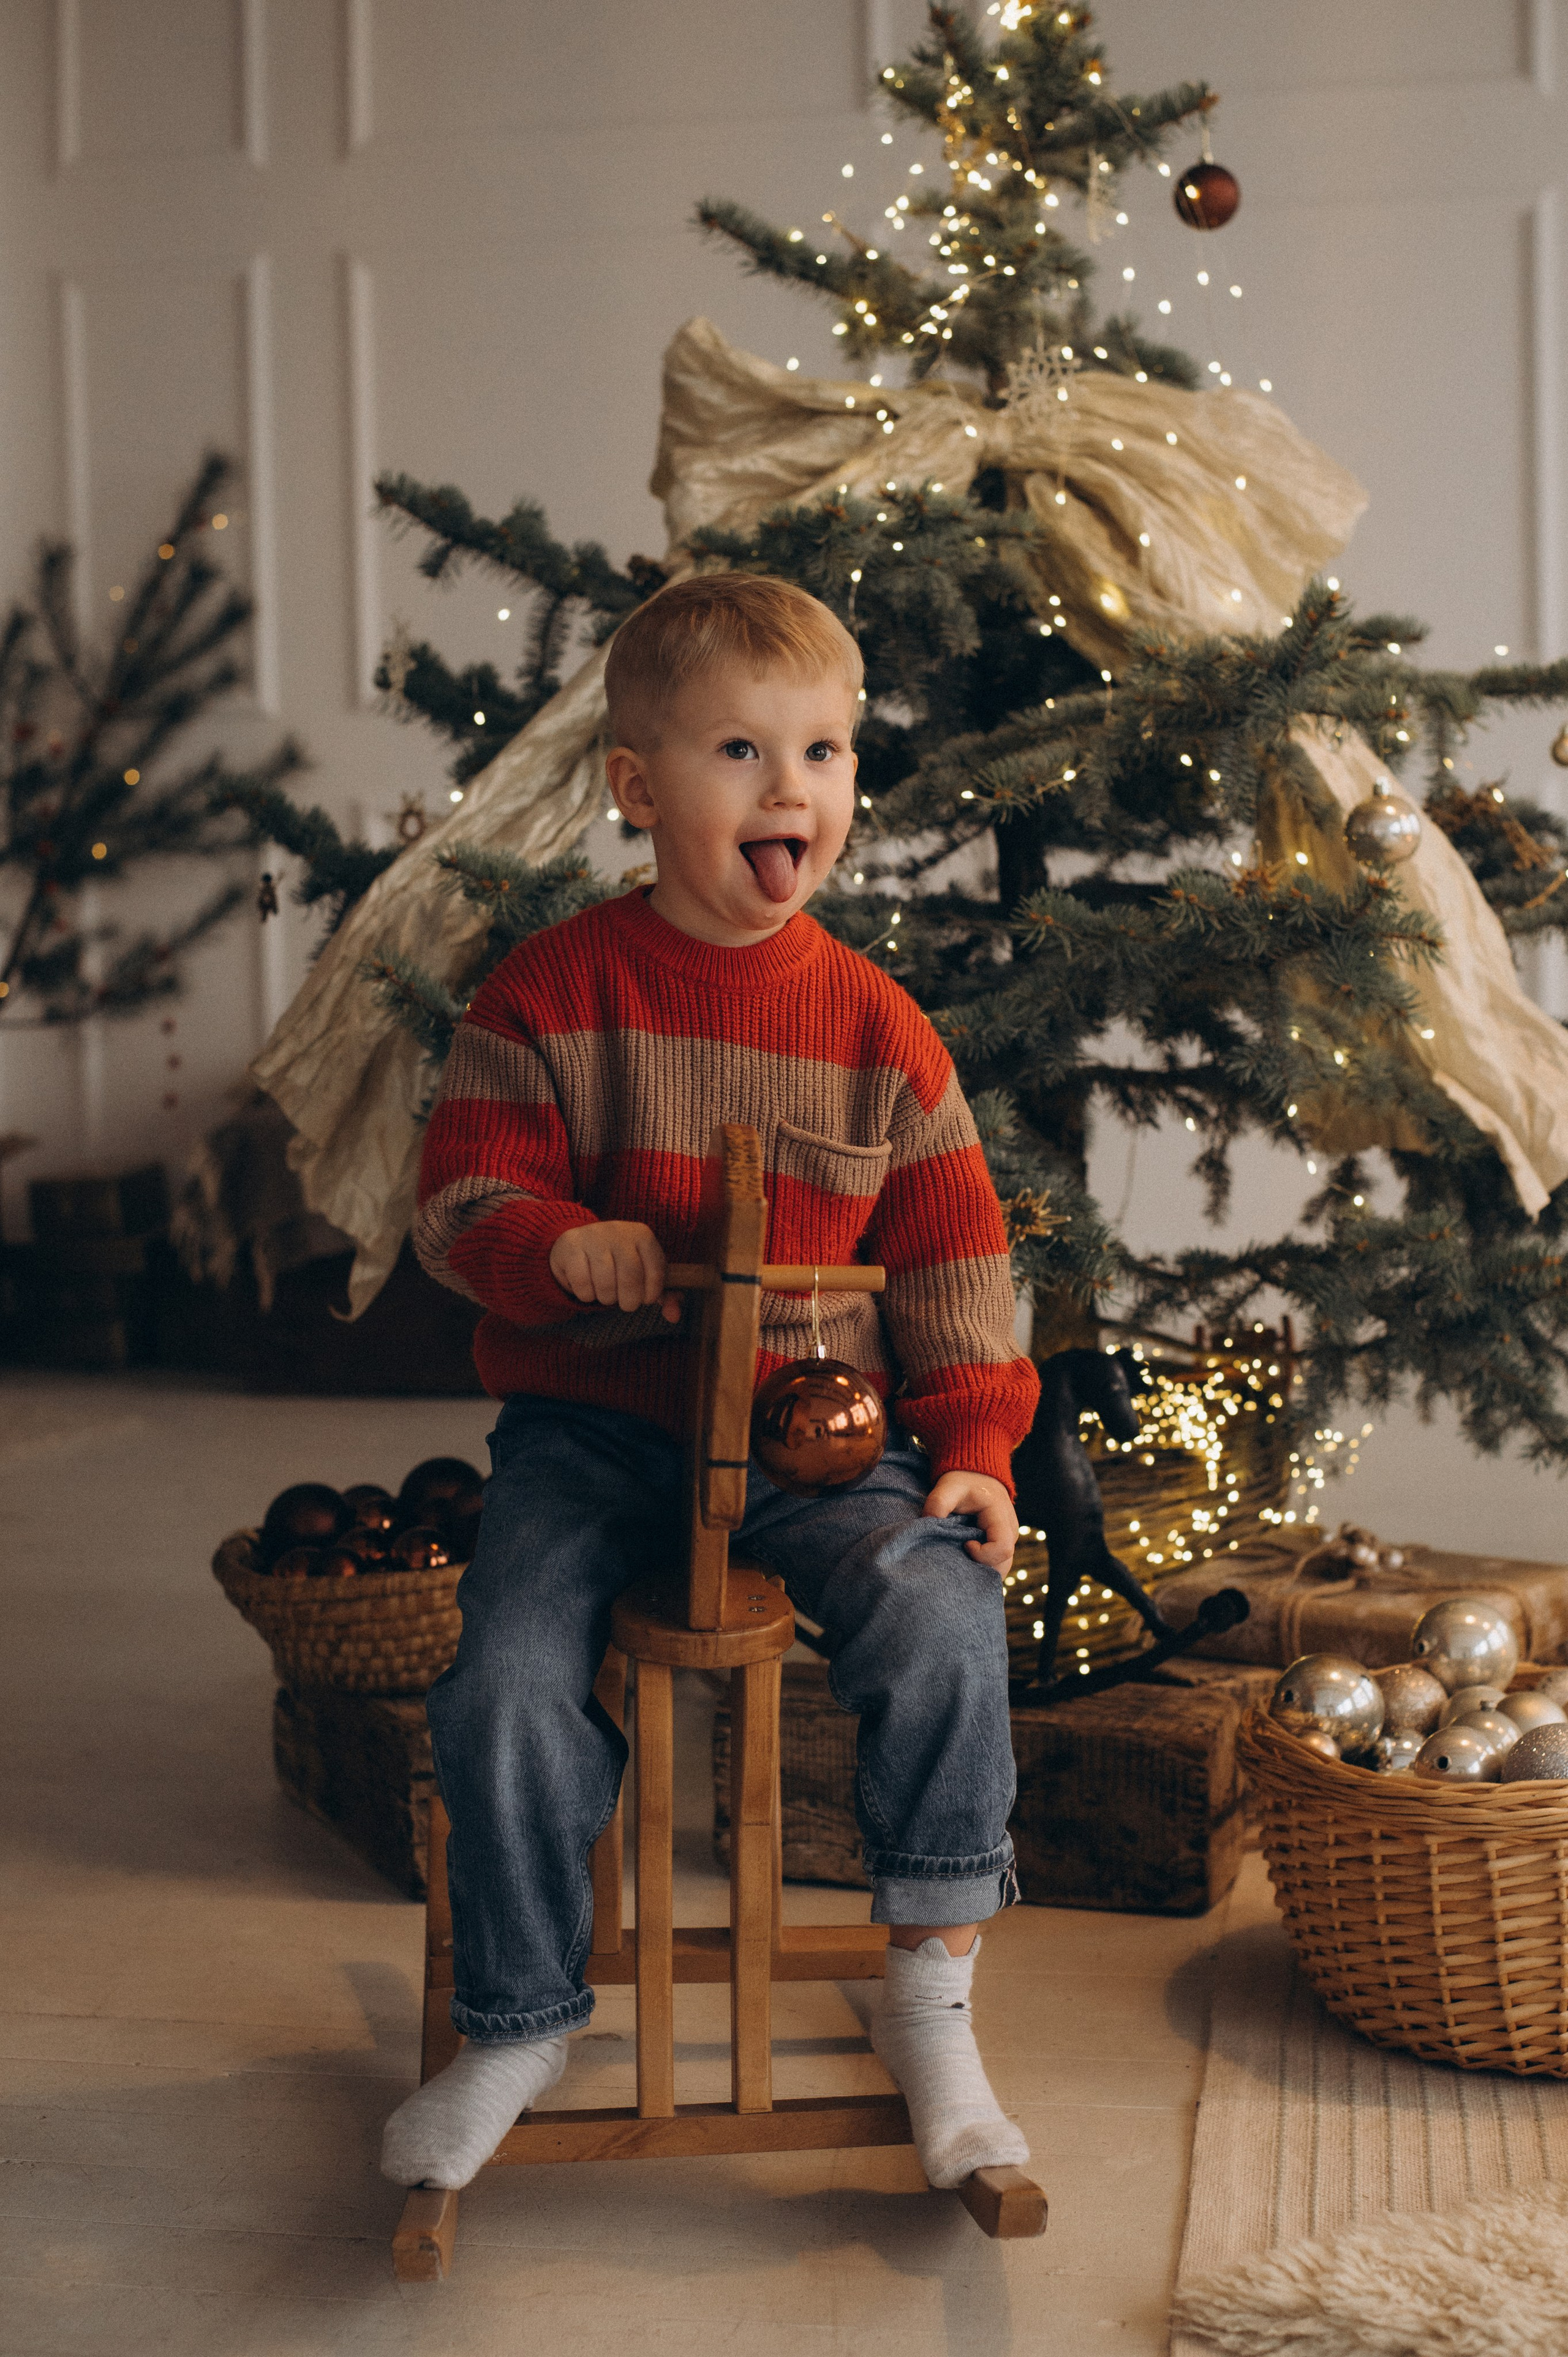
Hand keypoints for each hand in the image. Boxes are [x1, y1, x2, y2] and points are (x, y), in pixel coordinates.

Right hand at [548, 1221, 681, 1320]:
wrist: (578, 1244)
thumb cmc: (618, 1263)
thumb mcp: (644, 1274)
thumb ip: (664, 1296)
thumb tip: (674, 1317)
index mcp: (642, 1235)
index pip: (656, 1271)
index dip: (651, 1293)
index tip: (645, 1299)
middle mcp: (619, 1231)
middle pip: (630, 1277)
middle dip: (629, 1300)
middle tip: (625, 1303)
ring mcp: (593, 1236)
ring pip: (605, 1282)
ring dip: (606, 1298)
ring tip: (606, 1294)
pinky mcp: (571, 1246)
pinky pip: (582, 1283)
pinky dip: (586, 1295)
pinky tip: (588, 1288)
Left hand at [922, 1470, 1017, 1573]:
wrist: (975, 1475)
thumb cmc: (963, 1482)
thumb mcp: (948, 1487)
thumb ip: (938, 1503)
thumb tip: (927, 1524)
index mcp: (1001, 1517)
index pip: (1002, 1548)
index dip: (982, 1554)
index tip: (964, 1544)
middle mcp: (1010, 1530)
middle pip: (1004, 1563)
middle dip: (981, 1568)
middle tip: (959, 1558)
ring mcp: (1008, 1538)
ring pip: (1002, 1567)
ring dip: (981, 1569)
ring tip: (961, 1561)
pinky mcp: (1001, 1543)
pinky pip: (997, 1563)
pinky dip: (982, 1566)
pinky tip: (966, 1562)